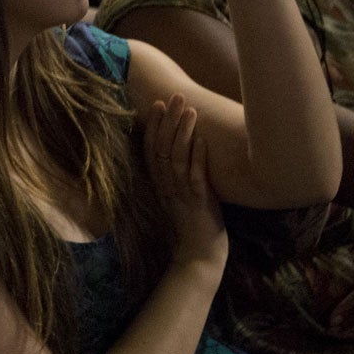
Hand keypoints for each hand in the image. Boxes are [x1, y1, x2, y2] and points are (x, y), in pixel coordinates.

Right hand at [146, 97, 226, 268]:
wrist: (200, 256)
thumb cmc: (193, 225)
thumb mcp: (181, 197)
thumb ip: (178, 176)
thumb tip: (184, 150)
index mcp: (160, 184)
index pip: (151, 149)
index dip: (154, 125)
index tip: (159, 103)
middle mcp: (166, 186)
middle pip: (162, 147)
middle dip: (168, 120)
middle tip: (175, 96)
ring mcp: (181, 194)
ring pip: (176, 158)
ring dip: (182, 132)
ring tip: (189, 110)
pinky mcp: (197, 203)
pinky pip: (195, 177)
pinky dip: (197, 157)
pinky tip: (201, 139)